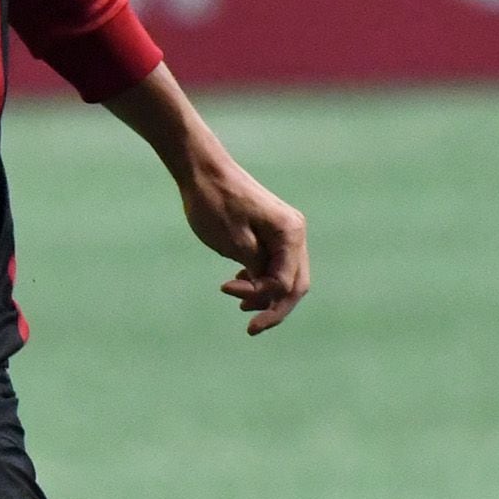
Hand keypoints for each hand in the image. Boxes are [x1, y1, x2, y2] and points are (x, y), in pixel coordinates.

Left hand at [178, 152, 309, 334]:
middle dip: (274, 308)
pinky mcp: (271, 232)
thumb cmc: (214, 202)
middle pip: (295, 284)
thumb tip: (271, 291)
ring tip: (240, 303)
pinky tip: (241, 284)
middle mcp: (295, 232)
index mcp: (290, 233)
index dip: (264, 298)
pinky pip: (274, 264)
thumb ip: (257, 269)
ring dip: (266, 295)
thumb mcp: (234, 241)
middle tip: (252, 328)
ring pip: (285, 276)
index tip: (229, 291)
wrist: (202, 169)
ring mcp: (285, 232)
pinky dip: (261, 279)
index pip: (287, 282)